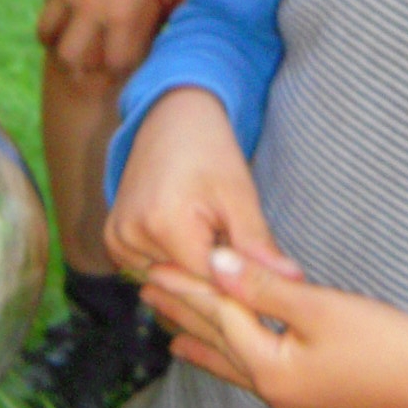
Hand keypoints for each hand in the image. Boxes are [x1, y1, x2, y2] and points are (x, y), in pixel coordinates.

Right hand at [36, 0, 181, 77]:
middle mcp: (90, 9)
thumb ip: (171, 7)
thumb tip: (174, 25)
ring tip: (57, 36)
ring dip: (51, 37)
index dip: (116, 68)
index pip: (113, 61)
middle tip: (75, 61)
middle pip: (67, 55)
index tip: (115, 64)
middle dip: (70, 64)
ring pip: (45, 30)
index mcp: (120, 15)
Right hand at [105, 87, 300, 281]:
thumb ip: (258, 246)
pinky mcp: (113, 241)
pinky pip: (152, 272)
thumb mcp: (240, 196)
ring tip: (215, 239)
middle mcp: (129, 236)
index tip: (267, 284)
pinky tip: (194, 241)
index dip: (241, 286)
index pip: (208, 284)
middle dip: (220, 282)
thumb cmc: (210, 152)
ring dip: (197, 274)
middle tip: (247, 262)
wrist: (173, 120)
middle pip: (187, 286)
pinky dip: (176, 266)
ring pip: (170, 282)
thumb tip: (293, 283)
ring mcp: (116, 240)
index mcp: (163, 223)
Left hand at [141, 246, 407, 407]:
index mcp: (270, 370)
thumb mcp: (321, 308)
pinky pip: (258, 375)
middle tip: (147, 294)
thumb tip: (215, 265)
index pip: (218, 318)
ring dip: (204, 344)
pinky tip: (235, 358)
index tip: (154, 267)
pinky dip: (236, 358)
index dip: (187, 288)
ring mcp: (294, 400)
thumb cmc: (387, 342)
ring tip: (171, 336)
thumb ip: (264, 288)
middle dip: (184, 317)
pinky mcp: (314, 399)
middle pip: (219, 345)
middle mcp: (274, 392)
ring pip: (236, 366)